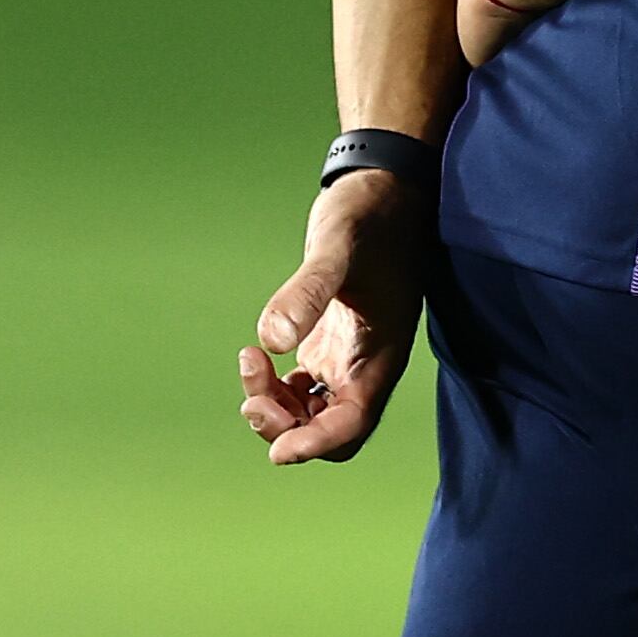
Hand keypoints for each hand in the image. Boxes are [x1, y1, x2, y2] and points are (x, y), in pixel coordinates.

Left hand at [239, 168, 427, 464]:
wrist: (386, 187)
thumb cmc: (371, 215)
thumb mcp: (337, 248)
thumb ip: (307, 292)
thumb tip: (272, 340)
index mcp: (379, 354)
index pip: (352, 425)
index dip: (315, 444)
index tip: (277, 449)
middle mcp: (367, 364)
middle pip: (330, 431)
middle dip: (288, 428)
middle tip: (252, 397)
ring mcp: (350, 355)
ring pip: (313, 413)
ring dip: (277, 408)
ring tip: (250, 363)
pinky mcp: (333, 341)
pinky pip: (304, 388)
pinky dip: (277, 388)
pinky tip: (259, 358)